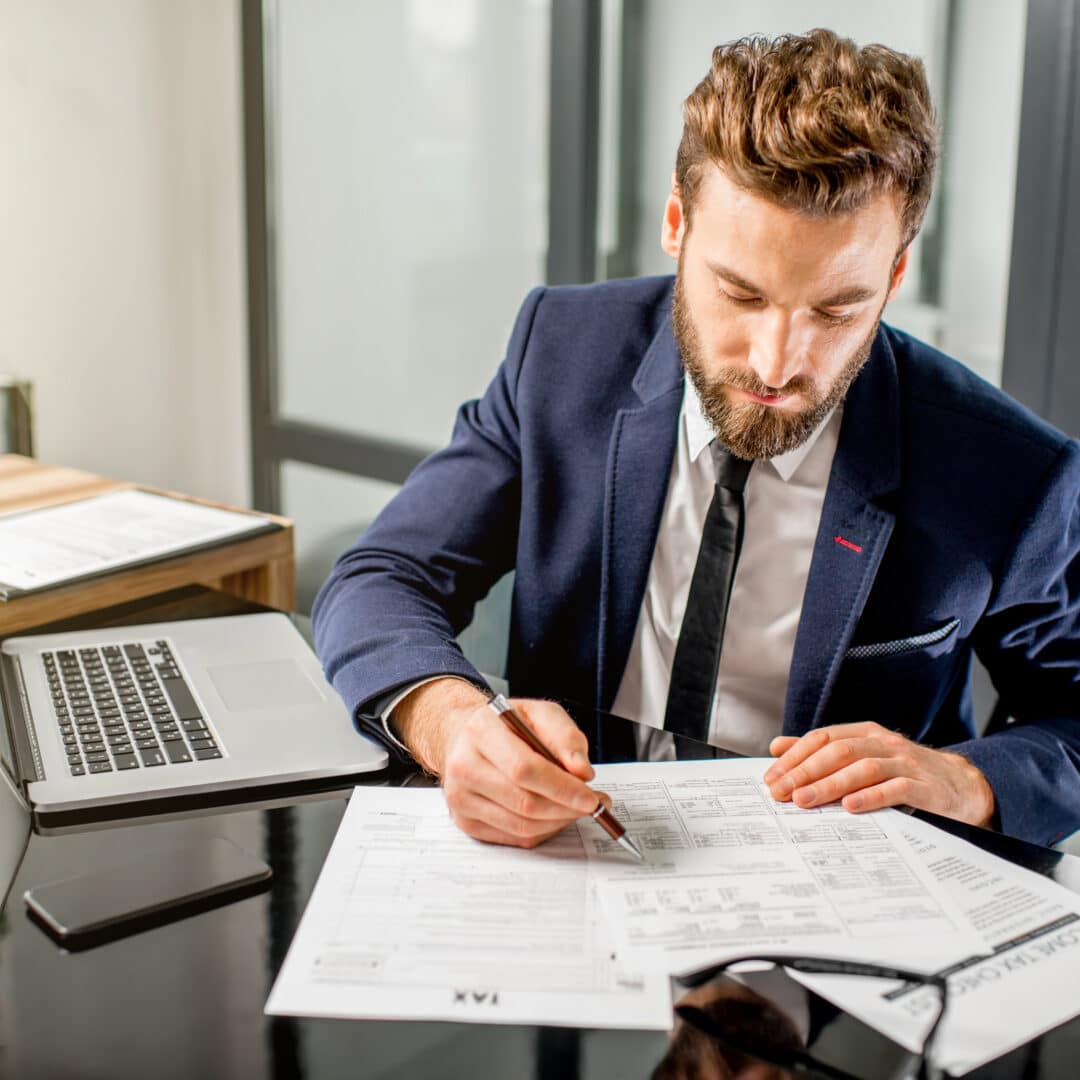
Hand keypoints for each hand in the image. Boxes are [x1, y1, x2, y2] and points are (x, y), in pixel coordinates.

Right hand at [393, 678, 606, 848]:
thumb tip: (582, 772)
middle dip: (566, 808)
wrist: (467, 737)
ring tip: (576, 807)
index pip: (523, 769)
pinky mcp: (465, 822)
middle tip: (593, 803)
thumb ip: (565, 737)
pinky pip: (515, 837)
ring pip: (521, 825)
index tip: (590, 797)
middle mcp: (463, 765)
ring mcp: (460, 798)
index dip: (561, 787)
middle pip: (524, 802)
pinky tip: (554, 813)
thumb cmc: (507, 725)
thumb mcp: (540, 714)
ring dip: (558, 821)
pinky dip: (543, 830)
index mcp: (480, 731)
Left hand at [763, 721, 994, 826]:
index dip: (794, 757)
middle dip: (804, 772)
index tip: (771, 777)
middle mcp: (884, 743)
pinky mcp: (925, 786)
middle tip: (780, 792)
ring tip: (805, 800)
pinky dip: (871, 796)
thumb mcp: (864, 756)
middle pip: (837, 752)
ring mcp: (906, 763)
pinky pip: (895, 789)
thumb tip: (777, 746)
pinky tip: (850, 807)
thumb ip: (823, 751)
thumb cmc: (906, 774)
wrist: (964, 787)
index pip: (822, 738)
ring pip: (862, 768)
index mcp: (865, 733)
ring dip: (830, 784)